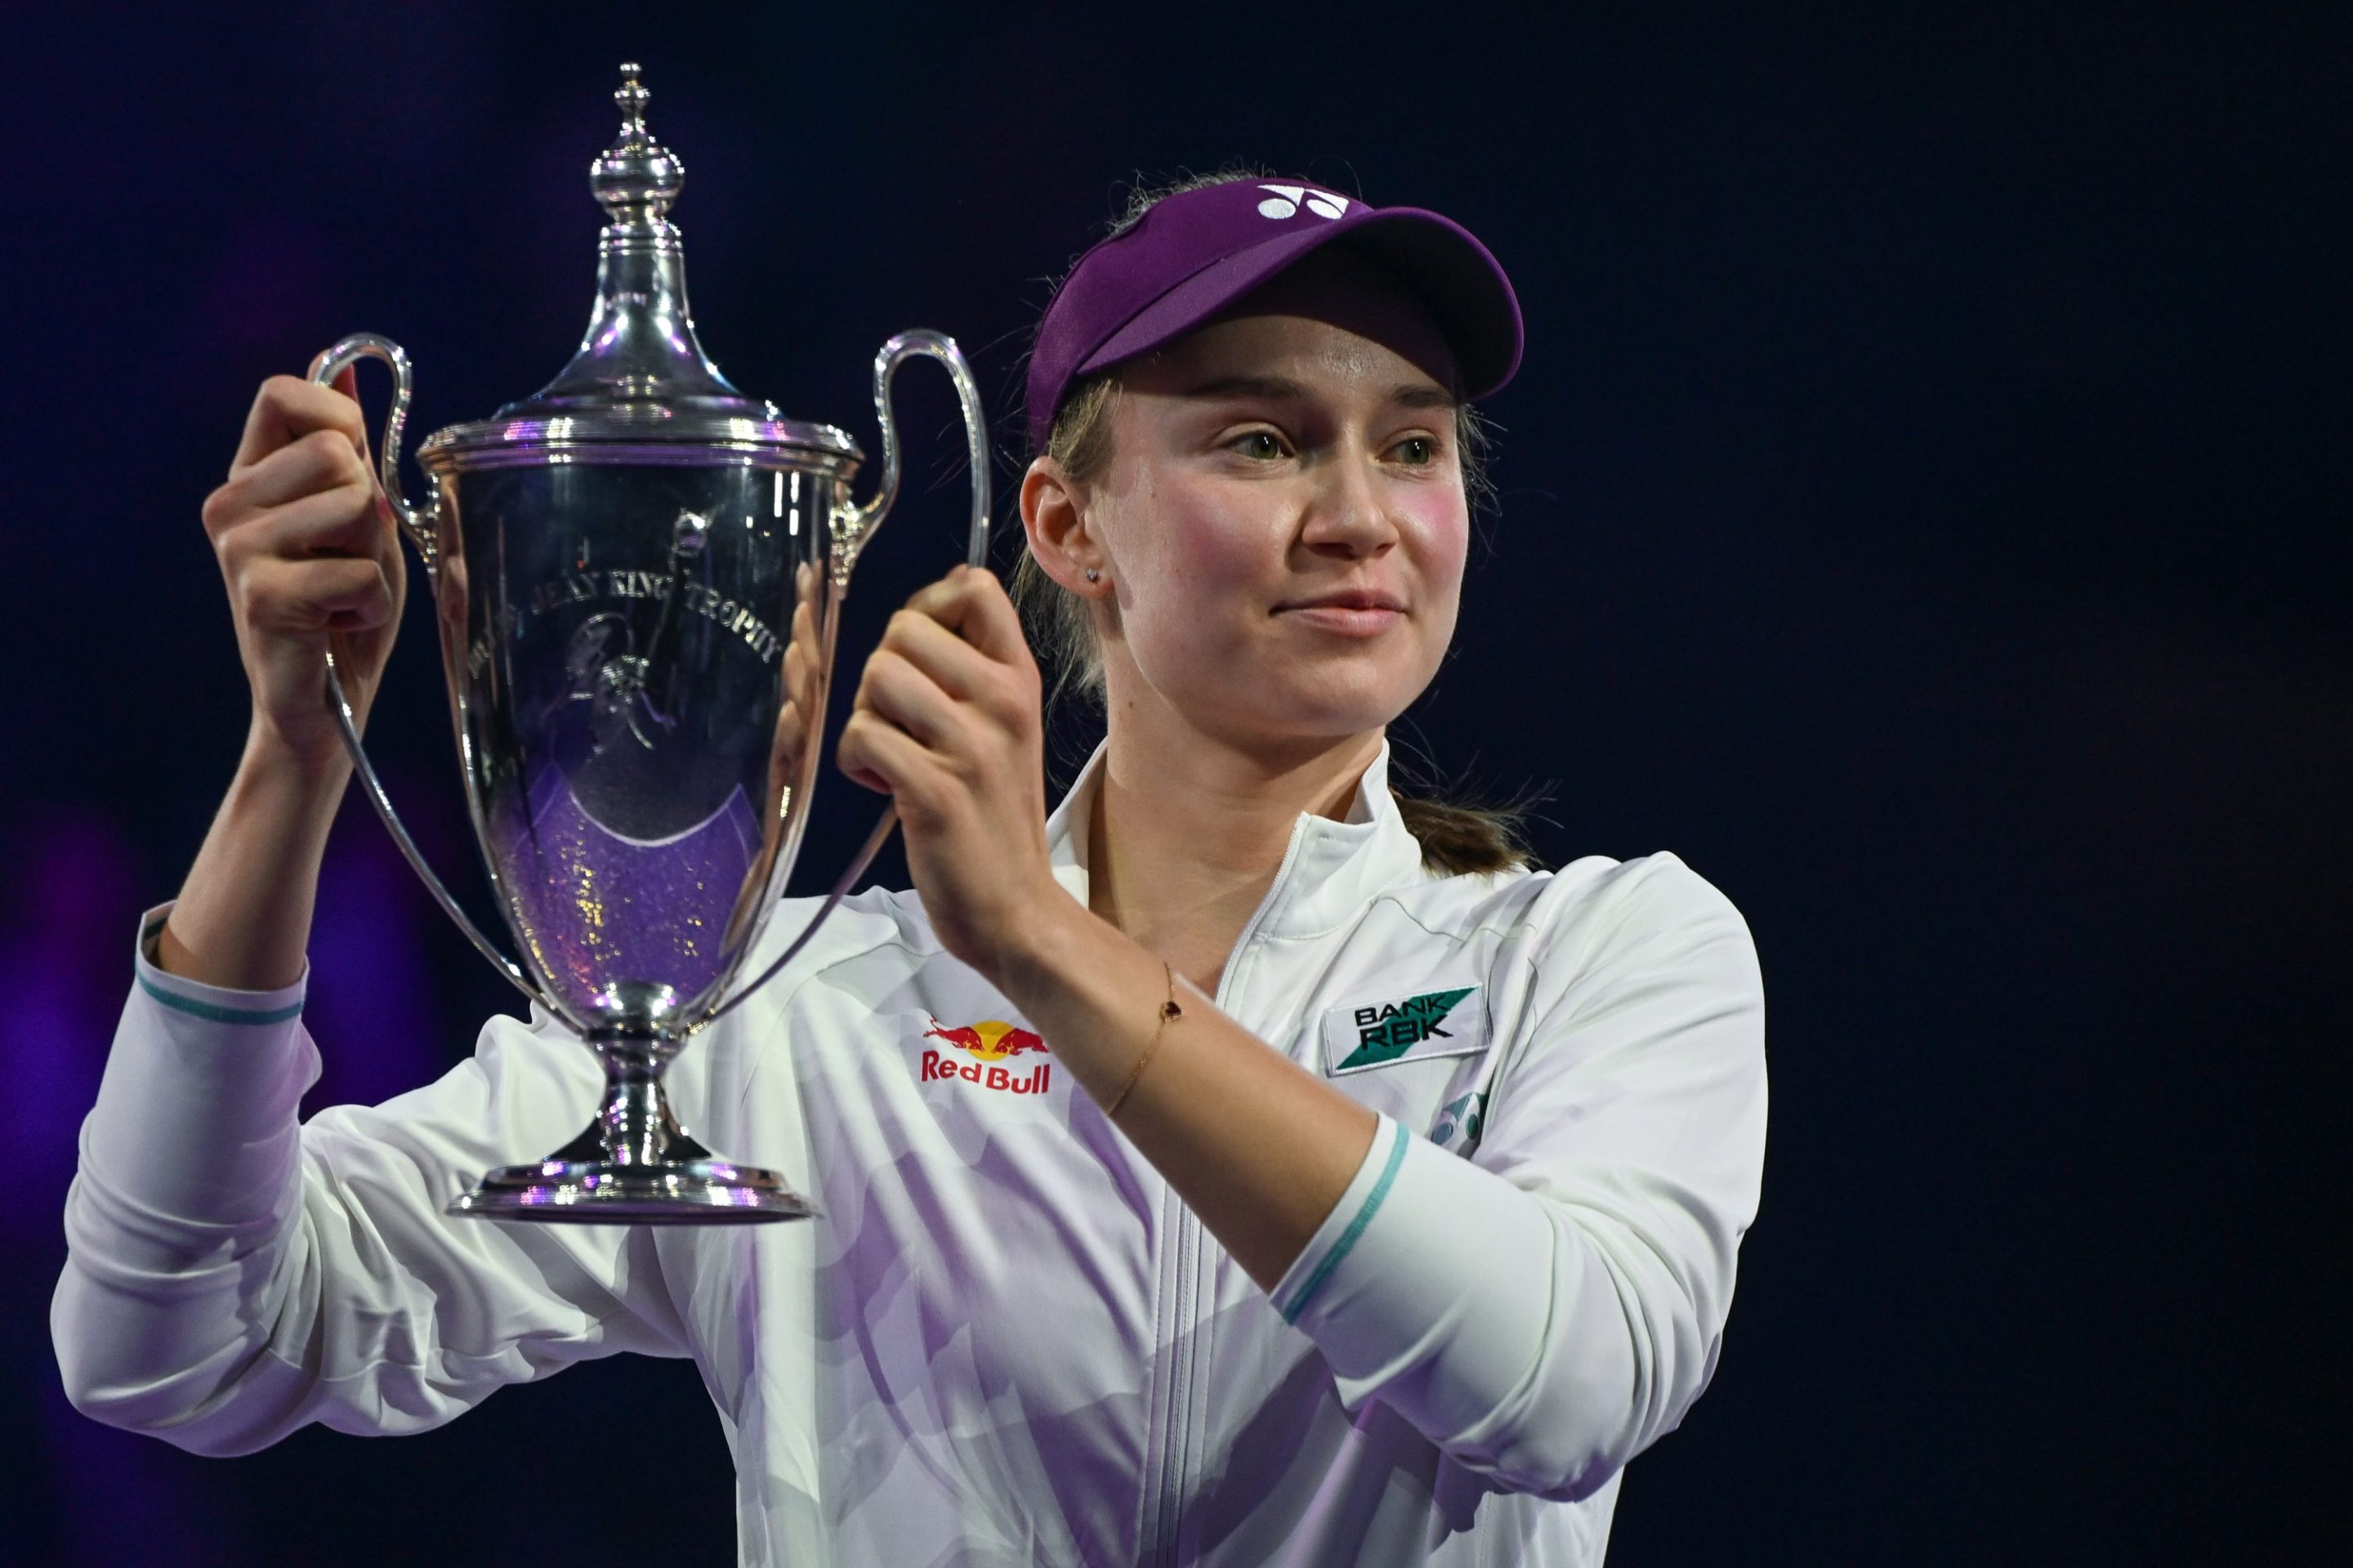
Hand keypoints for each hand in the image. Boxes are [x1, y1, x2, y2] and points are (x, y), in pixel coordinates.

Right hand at [200, 372, 405, 769]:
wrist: (322, 711)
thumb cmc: (343, 613)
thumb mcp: (357, 522)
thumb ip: (349, 452)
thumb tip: (346, 371)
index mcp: (249, 476)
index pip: (283, 393)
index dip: (340, 420)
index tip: (354, 473)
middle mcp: (229, 504)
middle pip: (338, 453)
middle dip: (374, 511)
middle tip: (350, 559)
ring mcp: (238, 549)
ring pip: (357, 507)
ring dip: (377, 561)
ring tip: (346, 594)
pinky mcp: (262, 596)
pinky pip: (360, 575)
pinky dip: (374, 607)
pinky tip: (340, 626)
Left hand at [835, 565, 1065, 982]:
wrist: (1016, 908)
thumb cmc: (997, 816)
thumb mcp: (1007, 728)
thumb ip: (978, 667)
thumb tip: (948, 590)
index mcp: (1020, 680)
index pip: (974, 589)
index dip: (926, 605)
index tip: (918, 656)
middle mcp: (1002, 702)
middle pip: (904, 629)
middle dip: (880, 672)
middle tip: (899, 723)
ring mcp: (972, 746)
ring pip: (876, 677)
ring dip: (864, 717)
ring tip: (890, 757)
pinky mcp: (935, 790)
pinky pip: (863, 735)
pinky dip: (855, 761)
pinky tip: (882, 787)